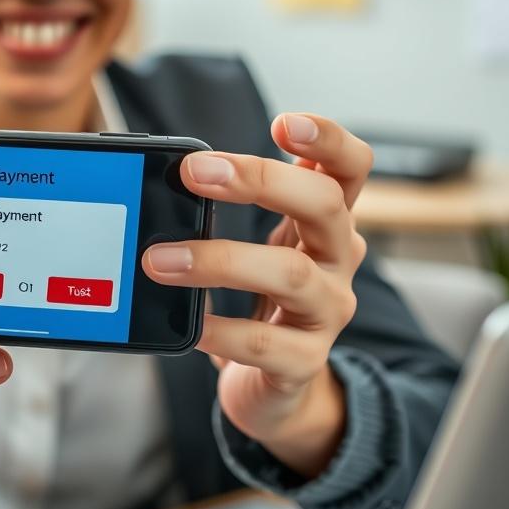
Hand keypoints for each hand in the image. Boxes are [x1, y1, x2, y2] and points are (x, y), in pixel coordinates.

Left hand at [142, 114, 372, 477]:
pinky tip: (190, 322)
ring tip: (160, 259)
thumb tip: (159, 175)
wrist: (279, 385)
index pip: (349, 169)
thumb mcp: (256, 244)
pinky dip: (222, 330)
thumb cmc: (262, 300)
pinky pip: (265, 344)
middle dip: (260, 181)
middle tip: (195, 172)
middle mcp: (337, 260)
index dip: (328, 140)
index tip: (284, 123)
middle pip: (324, 206)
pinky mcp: (303, 362)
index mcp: (324, 222)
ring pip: (291, 275)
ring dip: (220, 260)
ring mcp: (327, 313)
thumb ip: (223, 210)